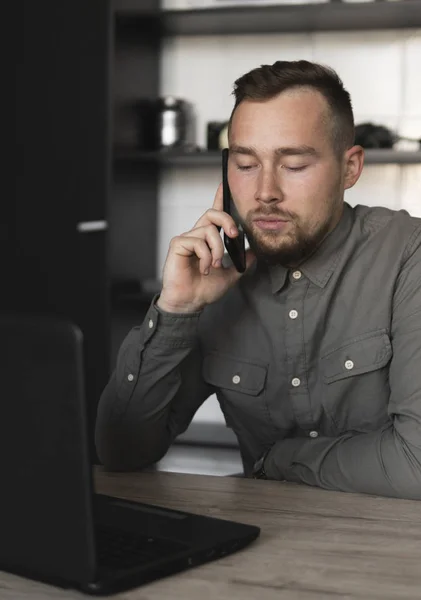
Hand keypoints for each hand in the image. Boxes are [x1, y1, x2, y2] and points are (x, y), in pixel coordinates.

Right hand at [157, 184, 254, 312]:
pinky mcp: (178, 244)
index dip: (219, 198)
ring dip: (217, 249)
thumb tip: (254, 253)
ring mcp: (187, 239)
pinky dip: (205, 256)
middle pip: (212, 213)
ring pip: (208, 230)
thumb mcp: (231, 275)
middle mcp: (197, 235)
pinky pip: (197, 242)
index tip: (225, 184)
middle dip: (227, 220)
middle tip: (234, 236)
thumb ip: (242, 263)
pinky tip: (203, 269)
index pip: (215, 215)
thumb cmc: (204, 289)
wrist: (190, 302)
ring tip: (214, 266)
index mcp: (208, 239)